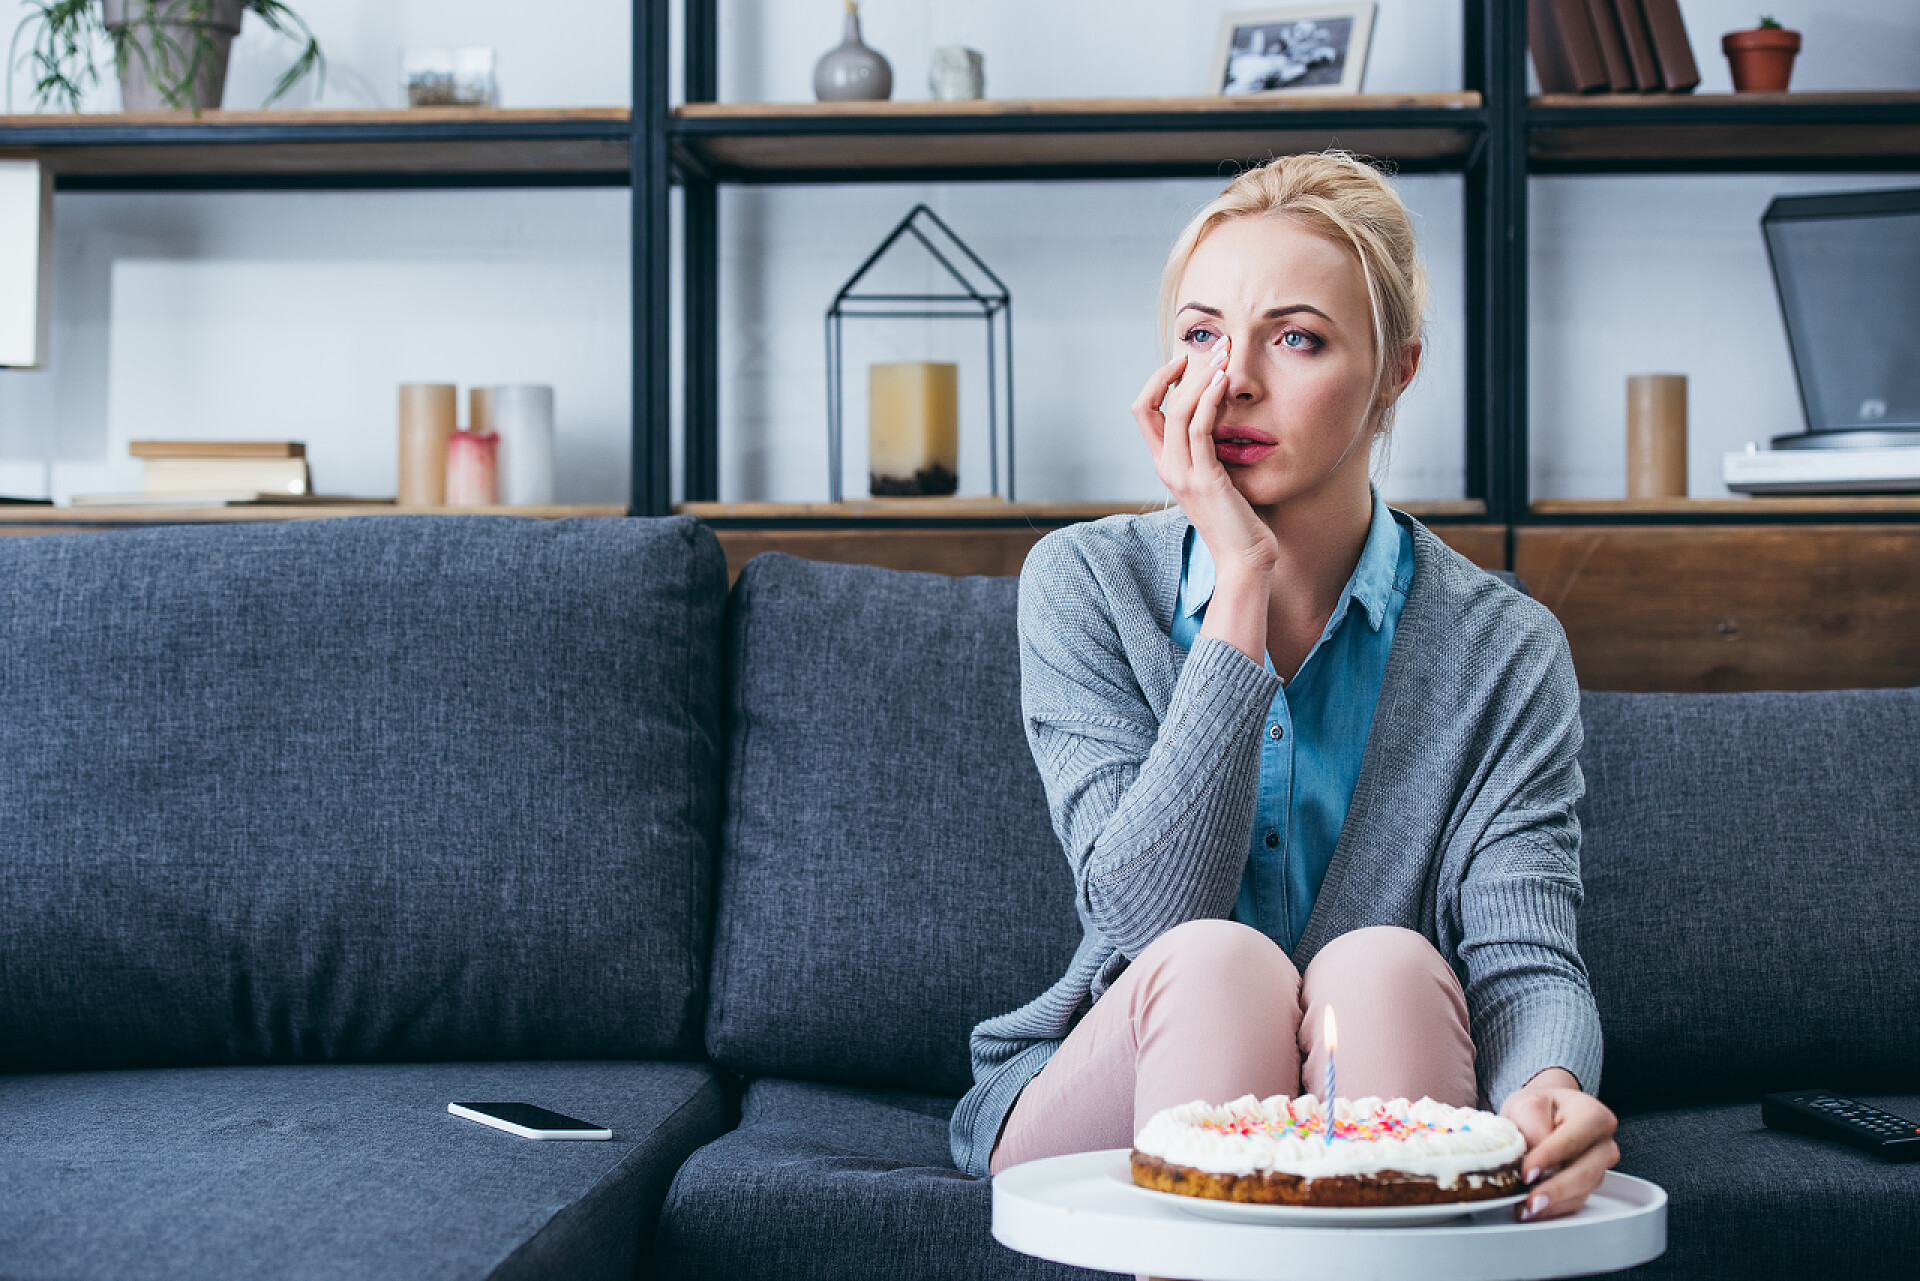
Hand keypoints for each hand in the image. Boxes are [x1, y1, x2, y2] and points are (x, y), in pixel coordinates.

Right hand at [1130, 342, 1277, 584]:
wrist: (1244, 558)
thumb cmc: (1238, 519)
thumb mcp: (1219, 475)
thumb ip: (1212, 448)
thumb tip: (1224, 412)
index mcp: (1166, 464)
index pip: (1145, 411)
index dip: (1159, 380)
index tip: (1188, 359)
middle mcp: (1166, 466)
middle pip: (1149, 405)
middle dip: (1178, 369)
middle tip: (1214, 344)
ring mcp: (1181, 473)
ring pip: (1176, 411)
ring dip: (1199, 377)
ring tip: (1223, 354)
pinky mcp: (1203, 479)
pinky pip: (1198, 428)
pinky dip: (1208, 399)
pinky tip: (1224, 381)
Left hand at [1500, 1069, 1619, 1221]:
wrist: (1547, 1112)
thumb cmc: (1539, 1108)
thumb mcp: (1527, 1105)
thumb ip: (1531, 1129)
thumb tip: (1531, 1162)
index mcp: (1593, 1115)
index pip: (1571, 1140)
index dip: (1549, 1158)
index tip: (1527, 1173)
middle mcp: (1604, 1143)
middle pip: (1585, 1172)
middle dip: (1556, 1190)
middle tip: (1530, 1201)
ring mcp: (1600, 1167)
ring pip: (1582, 1191)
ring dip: (1553, 1204)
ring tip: (1526, 1208)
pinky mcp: (1590, 1185)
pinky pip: (1576, 1201)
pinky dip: (1554, 1208)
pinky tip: (1535, 1210)